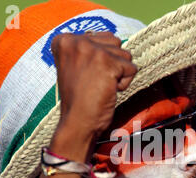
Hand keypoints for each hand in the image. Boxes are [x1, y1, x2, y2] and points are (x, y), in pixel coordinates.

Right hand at [50, 31, 136, 159]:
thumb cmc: (79, 99)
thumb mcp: (77, 66)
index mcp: (64, 40)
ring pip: (126, 55)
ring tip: (100, 87)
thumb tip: (115, 40)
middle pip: (116, 43)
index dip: (101, 60)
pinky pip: (131, 69)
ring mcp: (92, 51)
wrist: (77, 122)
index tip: (86, 76)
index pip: (103, 37)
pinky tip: (108, 92)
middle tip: (94, 83)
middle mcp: (76, 41)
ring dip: (119, 74)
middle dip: (112, 65)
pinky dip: (124, 84)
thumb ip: (90, 49)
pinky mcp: (107, 63)